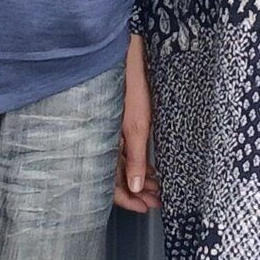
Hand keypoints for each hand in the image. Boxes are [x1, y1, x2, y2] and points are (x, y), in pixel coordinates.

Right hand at [115, 33, 159, 212]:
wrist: (124, 51)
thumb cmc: (128, 84)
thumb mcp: (136, 124)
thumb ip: (135, 157)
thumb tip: (136, 188)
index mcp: (100, 143)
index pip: (109, 184)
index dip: (127, 200)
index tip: (146, 208)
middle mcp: (101, 140)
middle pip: (116, 176)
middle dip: (138, 191)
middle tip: (157, 200)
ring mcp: (109, 131)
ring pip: (122, 164)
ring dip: (140, 177)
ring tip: (159, 188)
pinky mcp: (116, 121)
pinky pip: (124, 150)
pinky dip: (138, 161)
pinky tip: (151, 167)